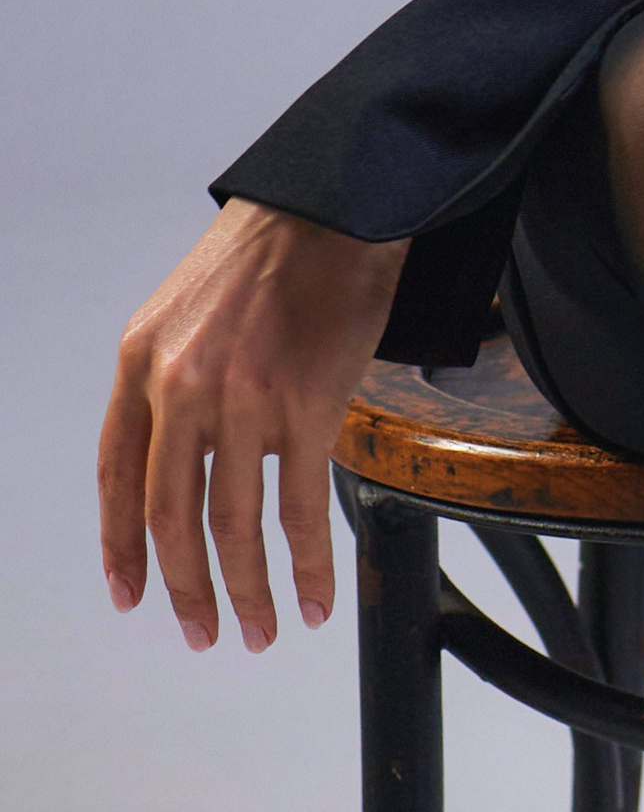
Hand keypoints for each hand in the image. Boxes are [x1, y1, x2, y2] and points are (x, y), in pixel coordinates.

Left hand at [98, 198, 409, 652]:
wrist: (339, 200)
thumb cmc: (274, 246)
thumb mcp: (190, 307)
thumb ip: (177, 380)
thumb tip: (192, 461)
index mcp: (142, 358)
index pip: (116, 476)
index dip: (121, 546)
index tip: (131, 594)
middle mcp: (181, 382)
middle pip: (171, 516)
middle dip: (186, 588)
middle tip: (203, 631)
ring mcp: (243, 394)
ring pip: (233, 523)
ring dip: (246, 590)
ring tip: (258, 629)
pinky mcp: (306, 401)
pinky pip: (300, 507)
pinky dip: (306, 564)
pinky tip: (315, 593)